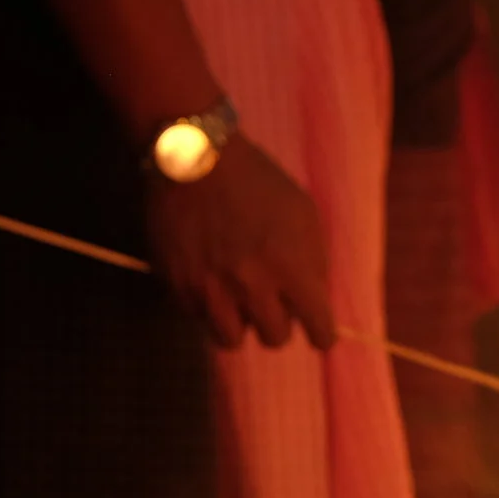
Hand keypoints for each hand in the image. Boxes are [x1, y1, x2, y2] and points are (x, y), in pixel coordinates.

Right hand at [145, 139, 336, 348]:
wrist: (194, 158)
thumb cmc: (258, 182)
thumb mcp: (304, 215)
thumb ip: (312, 264)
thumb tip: (314, 301)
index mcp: (292, 269)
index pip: (318, 329)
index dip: (321, 335)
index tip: (319, 335)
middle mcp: (252, 287)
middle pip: (275, 338)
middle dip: (277, 323)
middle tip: (271, 304)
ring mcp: (211, 289)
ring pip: (231, 339)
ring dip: (239, 323)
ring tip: (237, 300)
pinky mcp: (177, 285)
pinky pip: (197, 315)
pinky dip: (206, 305)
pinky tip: (208, 279)